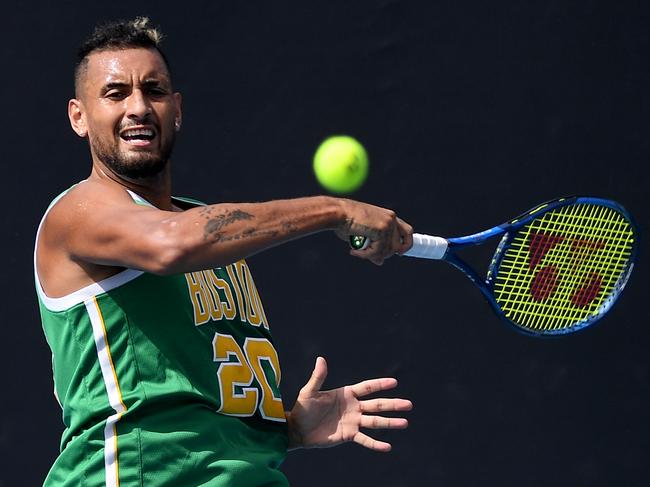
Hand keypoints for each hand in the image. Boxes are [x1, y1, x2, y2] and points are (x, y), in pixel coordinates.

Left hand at [286, 357, 412, 451]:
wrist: (298, 429)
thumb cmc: (303, 408)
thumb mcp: (310, 391)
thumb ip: (318, 377)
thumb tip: (321, 358)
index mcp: (347, 394)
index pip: (367, 387)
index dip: (380, 384)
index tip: (395, 382)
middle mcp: (353, 407)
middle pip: (377, 405)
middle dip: (393, 404)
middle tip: (409, 404)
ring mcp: (353, 422)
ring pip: (375, 422)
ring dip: (390, 422)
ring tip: (405, 423)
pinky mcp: (349, 435)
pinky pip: (365, 440)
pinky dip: (376, 444)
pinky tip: (387, 447)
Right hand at [336, 199, 412, 264]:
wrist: (337, 213)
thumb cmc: (346, 221)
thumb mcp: (363, 236)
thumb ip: (374, 246)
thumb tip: (380, 261)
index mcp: (389, 216)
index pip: (407, 232)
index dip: (405, 244)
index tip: (399, 253)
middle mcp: (391, 218)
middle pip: (399, 245)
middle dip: (385, 254)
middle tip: (369, 255)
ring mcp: (388, 224)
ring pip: (387, 251)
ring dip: (371, 255)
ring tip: (356, 251)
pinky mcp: (382, 230)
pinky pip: (378, 252)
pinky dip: (365, 255)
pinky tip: (354, 250)